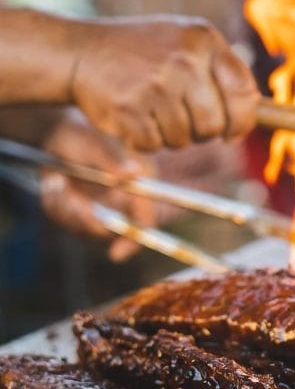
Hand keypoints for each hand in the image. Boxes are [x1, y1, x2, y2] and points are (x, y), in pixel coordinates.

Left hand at [39, 111, 156, 261]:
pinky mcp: (81, 211)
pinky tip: (55, 182)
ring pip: (82, 227)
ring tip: (57, 179)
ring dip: (65, 207)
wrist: (60, 134)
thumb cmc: (85, 134)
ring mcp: (102, 208)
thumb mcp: (96, 144)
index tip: (116, 254)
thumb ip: (114, 160)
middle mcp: (124, 202)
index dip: (135, 240)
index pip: (145, 222)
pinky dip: (55, 204)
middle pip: (110, 231)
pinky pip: (64, 220)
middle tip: (67, 198)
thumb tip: (134, 173)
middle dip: (85, 219)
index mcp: (139, 186)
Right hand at [69, 16, 259, 151]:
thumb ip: (221, 70)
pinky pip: (154, 145)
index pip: (244, 94)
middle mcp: (183, 60)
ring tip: (154, 109)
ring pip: (185, 139)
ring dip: (172, 135)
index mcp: (203, 41)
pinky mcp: (130, 109)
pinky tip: (135, 116)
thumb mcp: (187, 42)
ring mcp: (156, 85)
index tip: (233, 130)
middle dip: (203, 132)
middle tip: (184, 119)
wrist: (81, 52)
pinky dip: (145, 140)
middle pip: (215, 126)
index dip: (243, 121)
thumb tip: (257, 112)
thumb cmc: (143, 52)